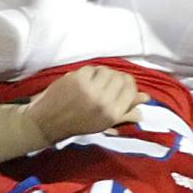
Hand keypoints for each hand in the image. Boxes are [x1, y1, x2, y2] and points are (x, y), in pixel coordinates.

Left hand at [25, 66, 148, 144]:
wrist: (47, 123)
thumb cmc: (78, 124)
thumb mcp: (105, 123)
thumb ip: (127, 110)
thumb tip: (145, 98)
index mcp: (112, 114)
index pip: (131, 88)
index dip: (128, 84)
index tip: (121, 86)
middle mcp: (103, 101)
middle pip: (121, 77)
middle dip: (115, 79)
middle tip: (106, 84)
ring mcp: (90, 88)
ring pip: (107, 70)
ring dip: (102, 74)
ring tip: (94, 83)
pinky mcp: (77, 78)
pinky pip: (92, 68)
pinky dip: (89, 73)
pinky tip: (83, 81)